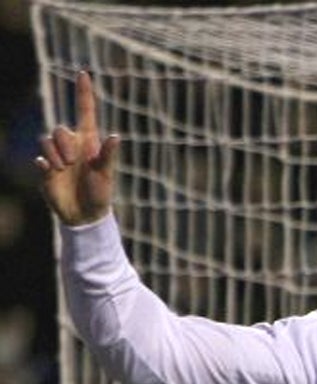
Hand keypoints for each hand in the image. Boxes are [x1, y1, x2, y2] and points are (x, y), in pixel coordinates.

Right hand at [35, 70, 119, 224]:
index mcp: (88, 142)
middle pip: (59, 129)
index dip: (83, 93)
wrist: (85, 215)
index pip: (84, 112)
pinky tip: (50, 170)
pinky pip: (40, 158)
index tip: (83, 73)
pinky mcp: (46, 170)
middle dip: (64, 143)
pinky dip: (44, 162)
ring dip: (55, 154)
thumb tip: (116, 136)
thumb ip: (108, 155)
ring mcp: (58, 157)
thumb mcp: (105, 175)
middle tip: (72, 163)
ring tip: (64, 169)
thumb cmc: (100, 194)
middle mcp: (71, 146)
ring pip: (46, 140)